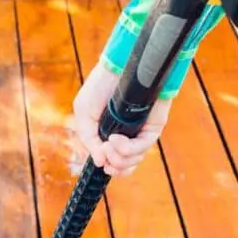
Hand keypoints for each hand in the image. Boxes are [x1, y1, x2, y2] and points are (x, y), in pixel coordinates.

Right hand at [72, 62, 170, 176]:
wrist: (118, 68)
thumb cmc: (100, 87)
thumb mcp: (84, 115)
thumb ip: (89, 140)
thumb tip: (99, 163)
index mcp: (112, 136)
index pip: (116, 163)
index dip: (111, 168)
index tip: (103, 164)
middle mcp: (128, 137)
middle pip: (126, 166)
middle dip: (114, 165)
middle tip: (105, 150)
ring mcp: (141, 133)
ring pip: (134, 160)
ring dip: (118, 158)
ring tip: (109, 142)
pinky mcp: (153, 127)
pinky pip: (143, 148)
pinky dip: (127, 148)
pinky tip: (116, 138)